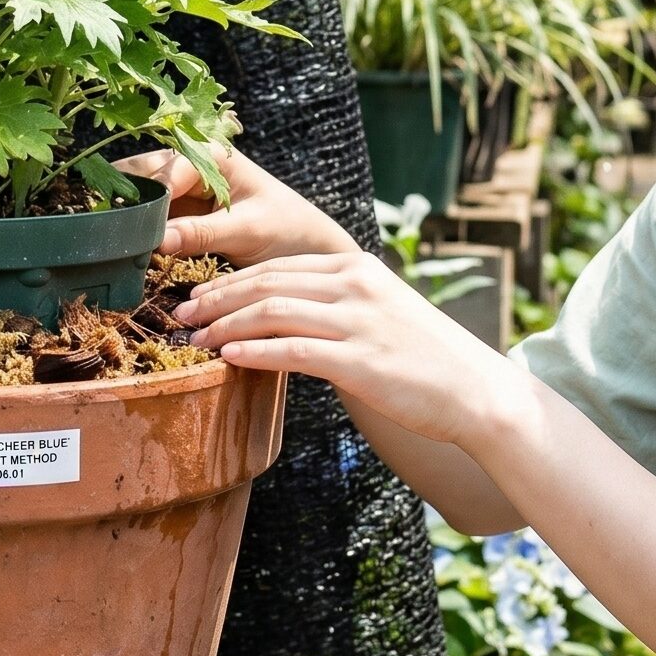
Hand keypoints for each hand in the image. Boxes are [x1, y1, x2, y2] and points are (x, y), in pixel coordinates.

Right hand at [115, 146, 357, 265]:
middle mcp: (191, 164)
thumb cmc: (288, 230)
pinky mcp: (179, 214)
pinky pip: (147, 218)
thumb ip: (203, 232)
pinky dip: (132, 229)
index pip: (165, 171)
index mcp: (211, 154)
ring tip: (100, 236)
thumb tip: (156, 240)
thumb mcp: (249, 230)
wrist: (308, 250)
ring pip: (138, 194)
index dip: (146, 198)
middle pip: (142, 173)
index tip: (131, 229)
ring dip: (123, 213)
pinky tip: (116, 247)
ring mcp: (182, 189)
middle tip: (97, 224)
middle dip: (120, 195)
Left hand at [171, 250, 518, 448]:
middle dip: (216, 297)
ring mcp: (358, 321)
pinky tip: (228, 356)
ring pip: (273, 311)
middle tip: (179, 313)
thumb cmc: (425, 358)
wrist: (476, 390)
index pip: (277, 265)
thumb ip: (335, 306)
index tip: (196, 294)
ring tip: (194, 340)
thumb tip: (280, 317)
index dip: (230, 279)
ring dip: (224, 324)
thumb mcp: (379, 312)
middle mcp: (355, 285)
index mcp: (355, 267)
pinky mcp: (361, 361)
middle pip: (266, 282)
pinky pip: (294, 350)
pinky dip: (254, 351)